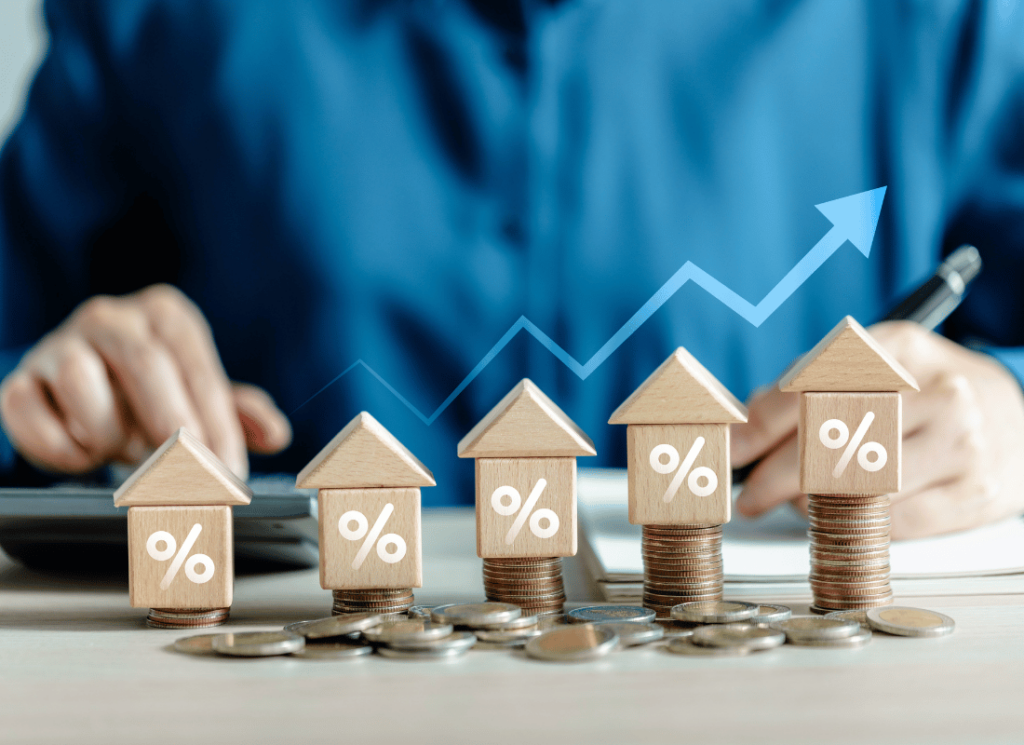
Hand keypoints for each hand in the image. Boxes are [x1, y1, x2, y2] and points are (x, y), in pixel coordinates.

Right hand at [0, 284, 290, 478]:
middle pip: (147, 367)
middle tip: (188, 479)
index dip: (217, 429)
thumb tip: (275, 433)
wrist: (78, 391)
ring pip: (83, 386)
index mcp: (166, 315)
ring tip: (122, 449)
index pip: (199, 372)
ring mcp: (59, 344)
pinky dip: (61, 448)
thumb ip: (240, 413)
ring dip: (109, 434)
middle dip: (172, 431)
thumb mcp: (201, 397)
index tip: (229, 476)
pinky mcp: (17, 380)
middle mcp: (112, 317)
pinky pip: (31, 416)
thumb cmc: (153, 395)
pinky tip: (82, 452)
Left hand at [731, 321, 1023, 538]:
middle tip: (749, 495)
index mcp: (898, 347)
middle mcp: (936, 389)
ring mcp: (962, 443)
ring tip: (795, 501)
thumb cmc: (924, 393)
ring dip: (812, 501)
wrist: (1016, 418)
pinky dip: (856, 524)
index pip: (813, 386)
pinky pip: (895, 521)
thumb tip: (743, 430)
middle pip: (834, 438)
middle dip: (775, 473)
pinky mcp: (975, 492)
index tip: (731, 451)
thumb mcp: (871, 368)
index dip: (760, 425)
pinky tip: (841, 515)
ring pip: (861, 484)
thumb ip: (805, 389)